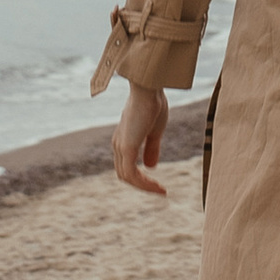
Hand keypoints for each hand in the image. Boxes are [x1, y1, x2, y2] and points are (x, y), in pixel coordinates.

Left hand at [113, 82, 169, 198]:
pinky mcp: (126, 147)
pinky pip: (131, 174)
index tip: (158, 184)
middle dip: (142, 185)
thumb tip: (150, 167)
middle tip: (160, 190)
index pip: (127, 166)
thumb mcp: (155, 130)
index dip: (141, 178)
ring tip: (161, 191)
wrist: (149, 88)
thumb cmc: (153, 103)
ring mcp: (121, 146)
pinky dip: (144, 183)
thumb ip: (151, 148)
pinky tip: (157, 186)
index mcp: (124, 140)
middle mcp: (118, 144)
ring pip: (127, 177)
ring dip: (144, 187)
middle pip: (125, 175)